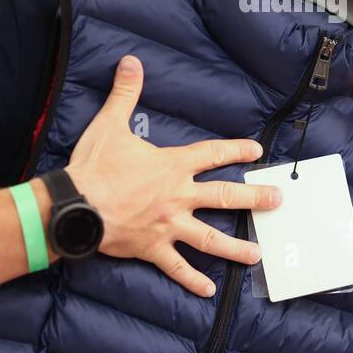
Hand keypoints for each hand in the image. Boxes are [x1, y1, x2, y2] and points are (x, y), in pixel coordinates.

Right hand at [65, 54, 281, 296]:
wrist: (74, 205)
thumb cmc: (94, 166)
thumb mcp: (110, 124)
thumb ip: (125, 93)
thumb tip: (131, 61)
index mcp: (172, 166)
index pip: (212, 154)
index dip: (236, 150)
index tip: (257, 150)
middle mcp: (178, 197)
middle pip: (225, 197)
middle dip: (254, 198)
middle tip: (278, 202)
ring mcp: (168, 226)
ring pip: (210, 239)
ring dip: (236, 247)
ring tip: (258, 254)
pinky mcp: (153, 249)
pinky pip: (177, 268)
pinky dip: (193, 280)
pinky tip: (209, 292)